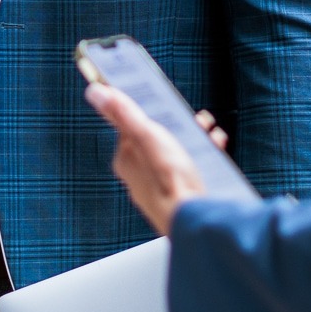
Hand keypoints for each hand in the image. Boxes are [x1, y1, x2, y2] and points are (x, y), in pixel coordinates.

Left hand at [84, 83, 224, 234]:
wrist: (194, 219)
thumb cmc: (167, 179)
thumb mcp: (145, 135)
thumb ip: (123, 113)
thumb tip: (95, 92)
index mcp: (127, 159)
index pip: (132, 126)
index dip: (149, 110)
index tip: (162, 98)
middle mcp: (141, 174)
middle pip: (158, 138)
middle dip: (178, 124)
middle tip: (194, 117)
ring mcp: (162, 185)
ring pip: (178, 153)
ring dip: (195, 138)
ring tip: (208, 130)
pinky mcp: (182, 194)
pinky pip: (192, 168)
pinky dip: (204, 155)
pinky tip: (215, 148)